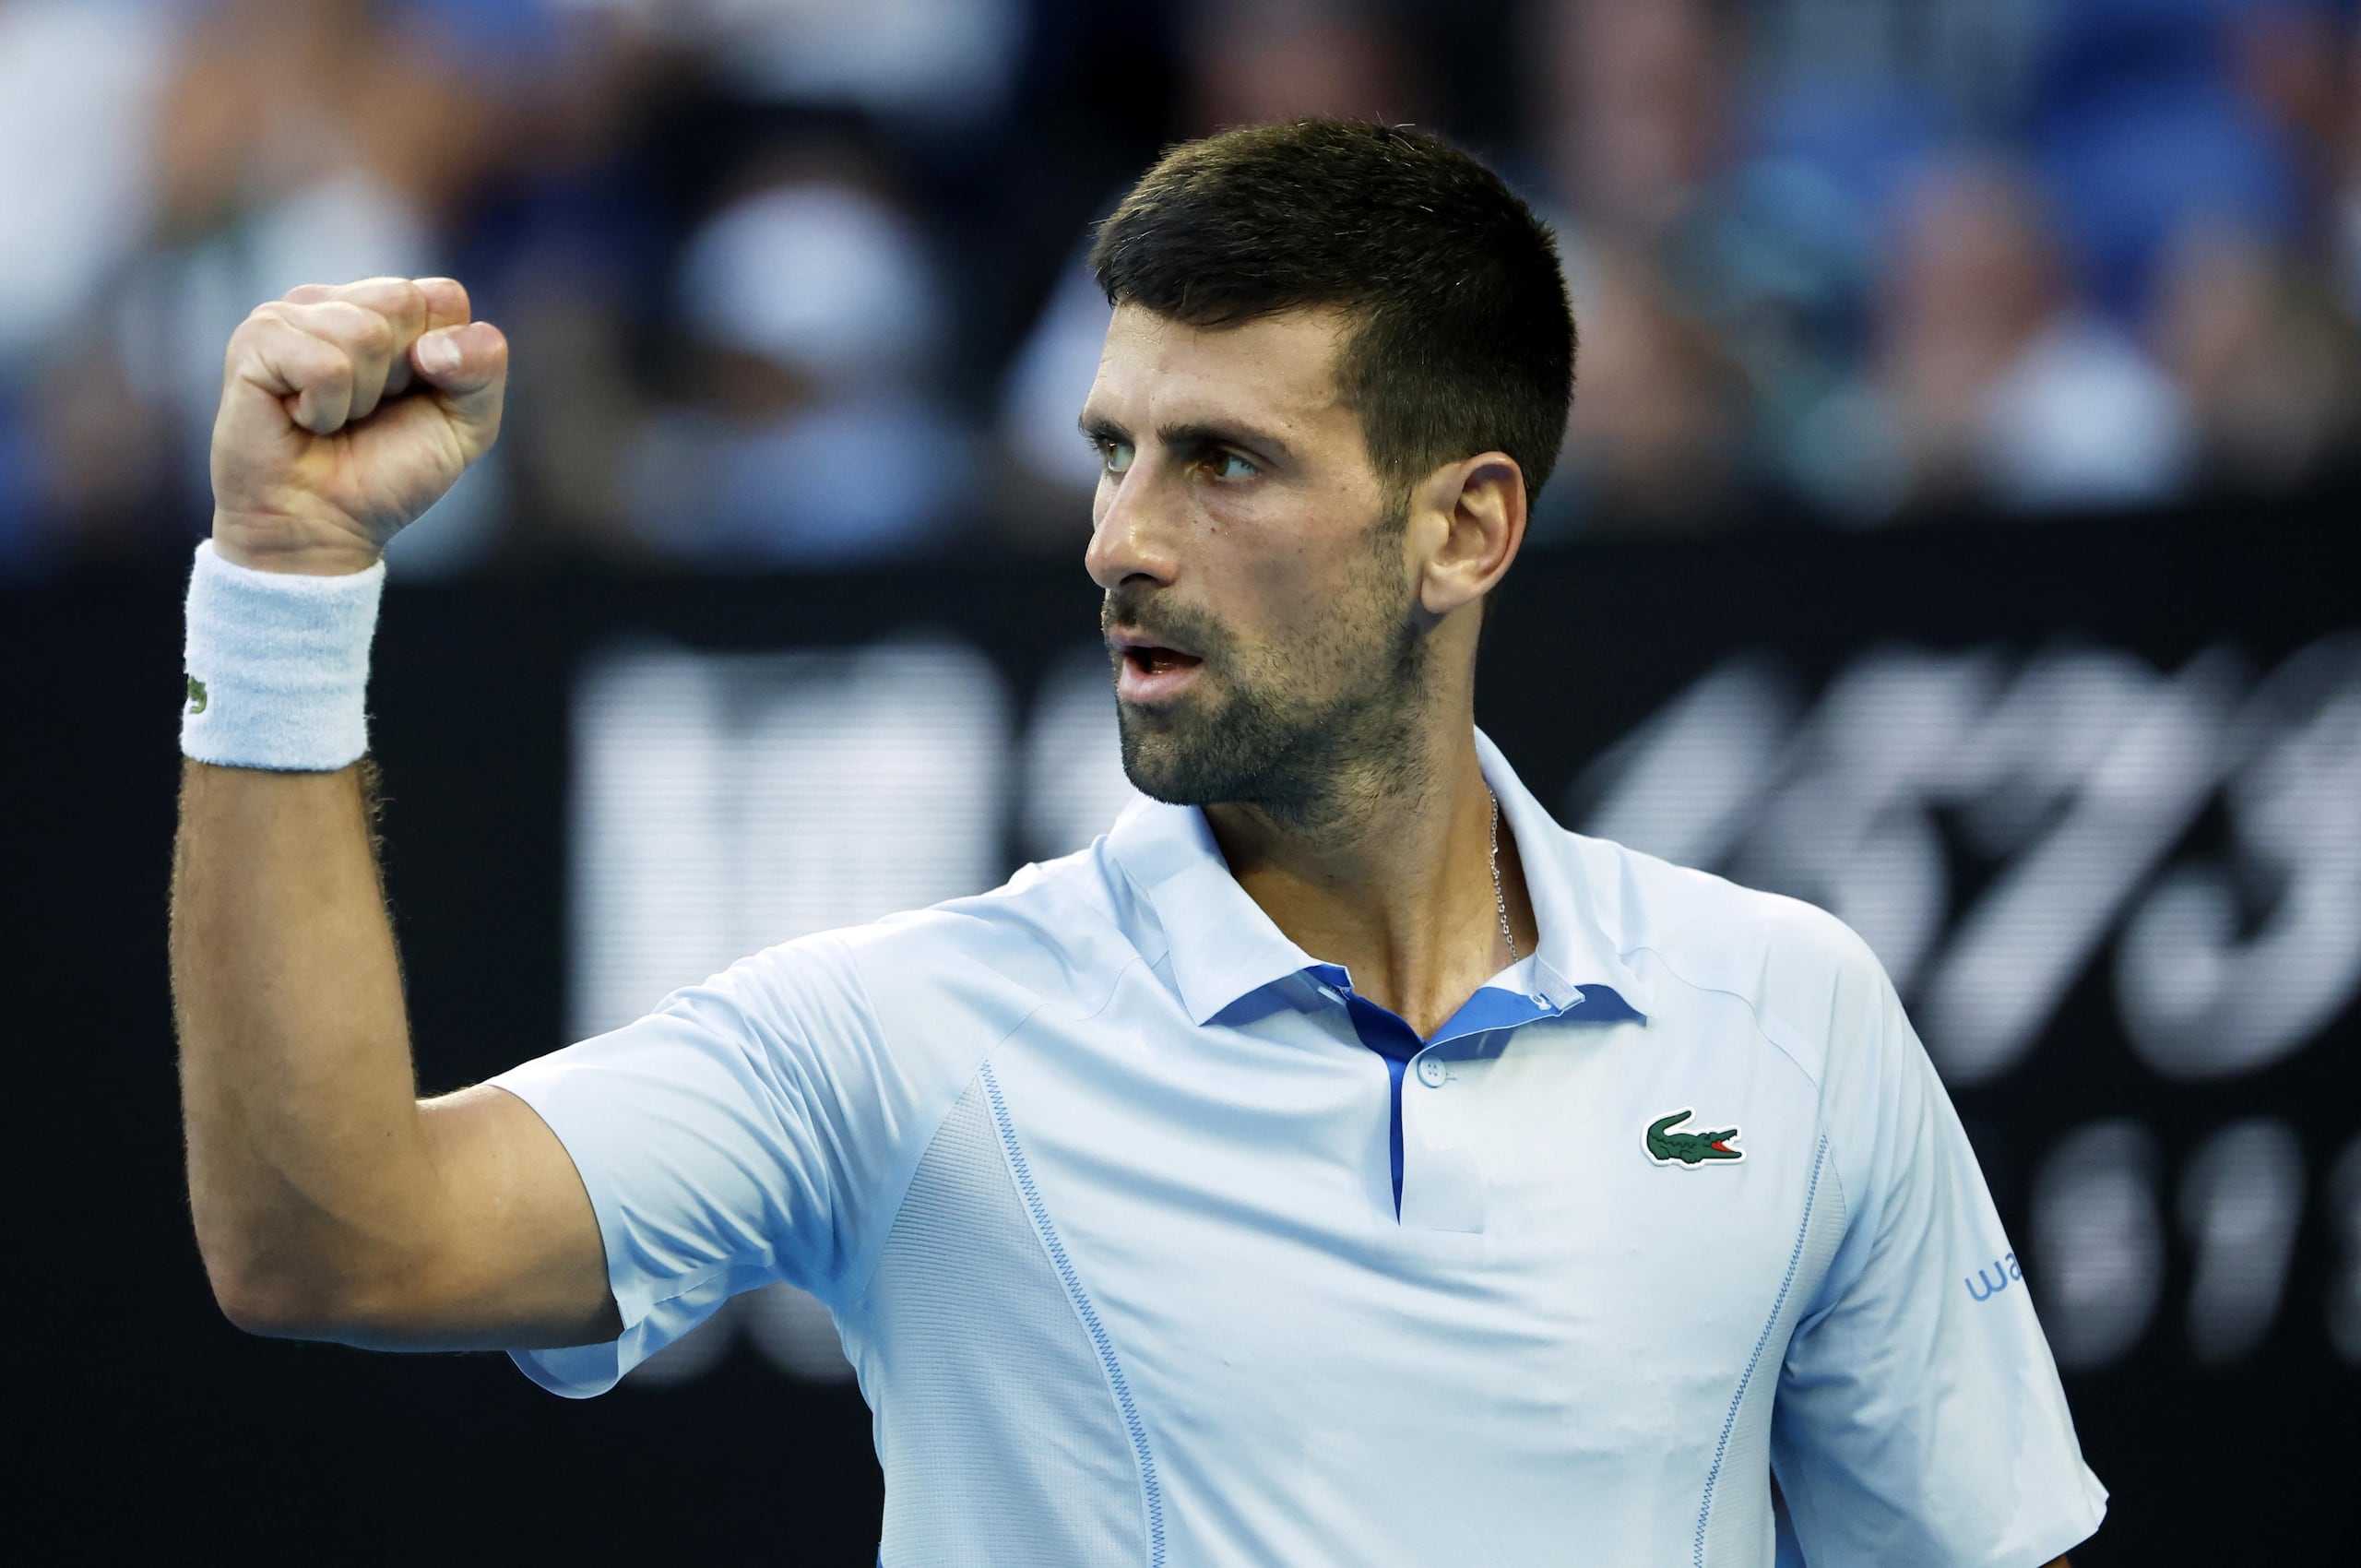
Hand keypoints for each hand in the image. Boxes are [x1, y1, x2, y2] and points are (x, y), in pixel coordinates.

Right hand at [209, 276, 506, 574]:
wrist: (323, 527)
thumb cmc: (388, 474)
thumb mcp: (466, 426)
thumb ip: (483, 368)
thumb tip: (435, 344)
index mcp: (386, 311)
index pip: (444, 295)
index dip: (447, 359)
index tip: (415, 397)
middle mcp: (336, 302)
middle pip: (403, 300)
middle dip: (404, 374)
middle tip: (369, 411)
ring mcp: (289, 314)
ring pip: (364, 332)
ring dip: (362, 398)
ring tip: (335, 419)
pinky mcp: (255, 340)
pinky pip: (324, 364)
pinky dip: (326, 409)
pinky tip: (302, 420)